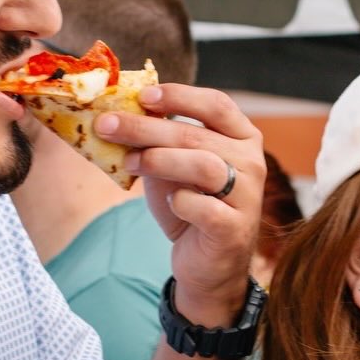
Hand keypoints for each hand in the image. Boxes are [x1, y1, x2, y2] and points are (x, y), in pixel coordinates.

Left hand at [95, 83, 264, 326]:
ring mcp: (248, 196)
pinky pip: (203, 207)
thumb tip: (117, 113)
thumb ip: (158, 140)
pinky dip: (180, 202)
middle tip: (107, 125)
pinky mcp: (234, 228)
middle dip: (145, 128)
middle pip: (196, 135)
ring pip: (202, 165)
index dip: (179, 96)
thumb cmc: (191, 206)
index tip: (142, 96)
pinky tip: (172, 203)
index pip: (216, 104)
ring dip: (158, 160)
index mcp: (242, 137)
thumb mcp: (172, 166)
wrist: (208, 263)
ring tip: (129, 163)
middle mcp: (252, 162)